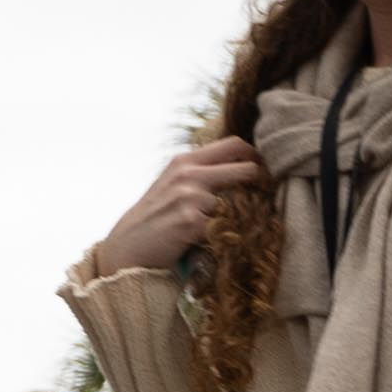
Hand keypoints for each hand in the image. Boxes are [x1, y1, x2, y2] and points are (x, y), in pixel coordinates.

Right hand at [91, 132, 259, 283]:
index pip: (234, 144)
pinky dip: (226, 235)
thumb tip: (243, 166)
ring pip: (239, 202)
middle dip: (260, 186)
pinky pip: (226, 227)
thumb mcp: (174, 184)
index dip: (255, 157)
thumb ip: (202, 173)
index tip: (263, 173)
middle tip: (263, 201)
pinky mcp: (191, 222)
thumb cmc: (156, 218)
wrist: (128, 248)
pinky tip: (213, 242)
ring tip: (227, 229)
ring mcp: (189, 196)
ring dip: (240, 217)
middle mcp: (188, 173)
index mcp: (185, 161)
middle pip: (246, 168)